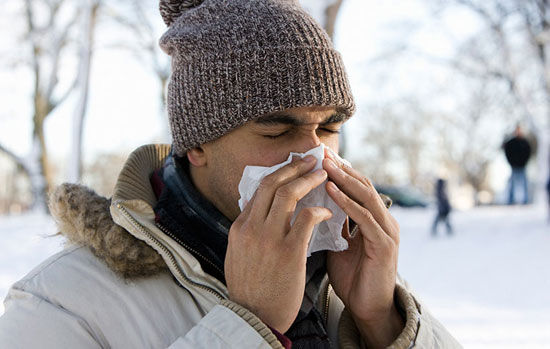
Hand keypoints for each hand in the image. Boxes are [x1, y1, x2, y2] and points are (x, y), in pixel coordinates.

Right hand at [225, 156, 331, 332]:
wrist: (253, 318)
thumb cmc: (249, 289)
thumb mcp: (238, 255)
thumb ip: (247, 232)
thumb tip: (256, 213)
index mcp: (239, 227)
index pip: (258, 190)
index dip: (278, 174)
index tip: (293, 167)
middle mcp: (251, 228)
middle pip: (271, 184)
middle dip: (293, 166)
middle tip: (310, 159)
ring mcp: (269, 238)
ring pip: (288, 194)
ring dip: (308, 179)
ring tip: (323, 174)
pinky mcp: (289, 252)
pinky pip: (308, 218)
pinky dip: (319, 209)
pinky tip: (327, 211)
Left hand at [323, 154, 402, 347]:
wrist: (367, 309)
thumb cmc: (352, 277)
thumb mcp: (337, 244)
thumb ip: (330, 223)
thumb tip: (308, 203)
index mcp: (372, 218)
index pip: (355, 186)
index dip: (337, 170)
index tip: (317, 155)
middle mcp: (383, 220)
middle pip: (362, 184)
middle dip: (340, 167)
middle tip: (320, 151)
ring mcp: (387, 231)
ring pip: (365, 195)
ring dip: (344, 178)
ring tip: (325, 165)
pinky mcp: (385, 245)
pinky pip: (365, 218)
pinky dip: (347, 202)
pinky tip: (331, 190)